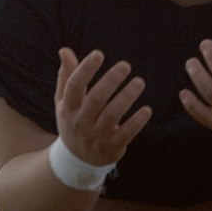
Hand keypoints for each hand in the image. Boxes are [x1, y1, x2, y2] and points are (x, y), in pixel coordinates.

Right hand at [55, 48, 151, 164]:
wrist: (77, 160)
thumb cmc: (73, 121)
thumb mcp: (64, 101)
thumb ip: (66, 76)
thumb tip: (65, 50)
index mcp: (68, 108)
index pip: (74, 86)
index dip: (85, 70)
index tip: (98, 54)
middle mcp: (80, 122)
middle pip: (95, 100)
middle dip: (110, 81)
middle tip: (125, 65)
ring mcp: (96, 136)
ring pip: (111, 116)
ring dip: (126, 98)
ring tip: (139, 82)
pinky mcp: (111, 147)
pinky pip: (125, 134)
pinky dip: (137, 123)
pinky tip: (147, 110)